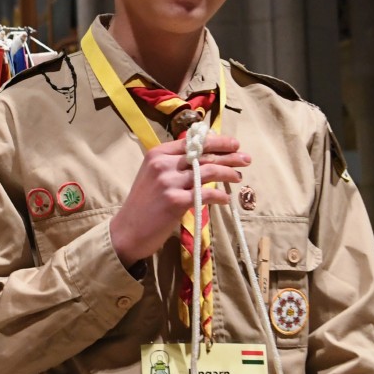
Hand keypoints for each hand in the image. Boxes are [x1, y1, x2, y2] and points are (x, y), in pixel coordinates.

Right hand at [109, 134, 248, 265]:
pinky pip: (207, 194)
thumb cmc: (143, 205)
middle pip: (204, 155)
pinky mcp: (176, 202)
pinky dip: (221, 196)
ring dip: (229, 173)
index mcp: (157, 154)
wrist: (127, 231)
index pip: (193, 142)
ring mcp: (169, 182)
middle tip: (246, 158)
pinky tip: (226, 199)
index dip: (217, 142)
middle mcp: (163, 164)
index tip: (234, 144)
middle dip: (229, 155)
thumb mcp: (152, 176)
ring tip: (239, 177)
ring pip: (209, 172)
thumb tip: (203, 158)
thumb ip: (173, 164)